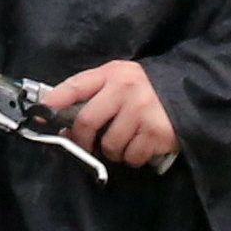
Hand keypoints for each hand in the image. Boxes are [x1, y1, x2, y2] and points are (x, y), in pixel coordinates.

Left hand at [42, 59, 178, 170]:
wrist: (191, 92)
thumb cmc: (148, 88)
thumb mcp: (121, 77)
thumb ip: (94, 89)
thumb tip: (56, 109)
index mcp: (113, 74)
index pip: (76, 86)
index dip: (54, 101)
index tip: (39, 114)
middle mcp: (125, 90)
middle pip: (87, 122)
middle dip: (81, 140)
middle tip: (84, 145)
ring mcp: (141, 112)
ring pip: (109, 145)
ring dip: (113, 150)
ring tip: (125, 141)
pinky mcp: (155, 133)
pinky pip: (131, 156)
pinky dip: (133, 157)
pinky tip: (141, 145)